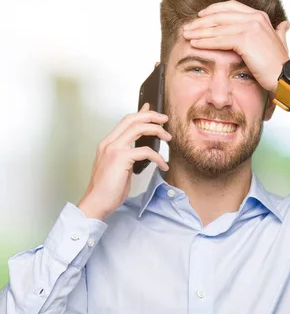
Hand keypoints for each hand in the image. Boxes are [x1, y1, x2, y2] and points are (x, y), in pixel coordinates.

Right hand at [77, 103, 170, 220]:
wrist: (97, 202)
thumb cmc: (108, 188)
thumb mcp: (120, 167)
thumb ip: (129, 154)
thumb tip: (141, 147)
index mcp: (108, 144)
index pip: (126, 121)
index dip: (141, 114)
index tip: (152, 111)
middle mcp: (109, 143)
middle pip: (132, 119)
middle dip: (151, 116)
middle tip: (165, 119)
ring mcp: (114, 149)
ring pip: (138, 129)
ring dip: (156, 130)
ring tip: (168, 138)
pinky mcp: (120, 158)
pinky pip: (145, 151)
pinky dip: (157, 157)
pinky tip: (163, 165)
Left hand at [182, 0, 289, 92]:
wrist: (285, 77)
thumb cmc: (280, 65)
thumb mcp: (280, 42)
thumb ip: (279, 32)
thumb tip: (283, 25)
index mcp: (260, 17)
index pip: (231, 7)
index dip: (214, 11)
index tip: (201, 17)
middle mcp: (255, 18)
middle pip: (221, 15)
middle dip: (202, 22)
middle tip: (188, 27)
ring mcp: (250, 27)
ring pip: (218, 27)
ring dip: (199, 31)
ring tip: (187, 36)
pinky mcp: (245, 39)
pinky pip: (219, 39)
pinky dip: (205, 42)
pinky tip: (195, 44)